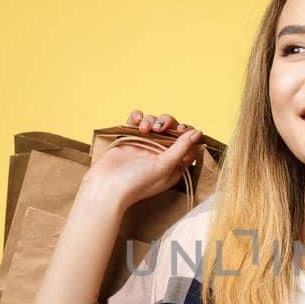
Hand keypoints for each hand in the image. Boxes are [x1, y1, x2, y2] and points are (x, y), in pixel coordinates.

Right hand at [83, 108, 203, 209]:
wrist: (106, 186)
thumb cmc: (137, 183)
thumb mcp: (165, 166)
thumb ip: (182, 148)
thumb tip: (198, 133)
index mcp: (174, 164)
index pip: (188, 143)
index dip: (187, 133)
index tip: (182, 129)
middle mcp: (160, 153)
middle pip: (172, 129)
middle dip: (168, 123)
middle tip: (160, 127)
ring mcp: (144, 145)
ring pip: (155, 122)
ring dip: (151, 120)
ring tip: (143, 129)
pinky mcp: (129, 138)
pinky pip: (136, 120)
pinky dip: (138, 117)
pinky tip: (136, 121)